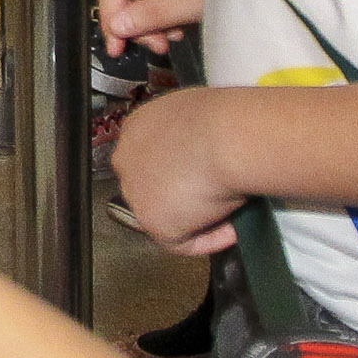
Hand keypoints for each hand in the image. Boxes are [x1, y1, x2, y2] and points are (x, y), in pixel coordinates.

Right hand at [95, 0, 214, 51]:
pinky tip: (174, 26)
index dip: (111, 18)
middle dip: (134, 23)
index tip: (116, 48)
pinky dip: (155, 16)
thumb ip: (152, 14)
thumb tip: (116, 27)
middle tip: (156, 46)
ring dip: (147, 24)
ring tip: (170, 37)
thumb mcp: (191, 0)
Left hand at [110, 84, 244, 255]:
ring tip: (230, 216)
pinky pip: (182, 241)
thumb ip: (190, 135)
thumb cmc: (224, 119)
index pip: (150, 156)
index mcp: (136, 128)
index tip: (205, 174)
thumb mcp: (199, 115)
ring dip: (196, 219)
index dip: (178, 169)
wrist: (227, 138)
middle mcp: (125, 158)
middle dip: (181, 195)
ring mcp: (135, 193)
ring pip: (165, 215)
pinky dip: (209, 239)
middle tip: (216, 198)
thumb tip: (207, 152)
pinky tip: (232, 230)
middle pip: (151, 186)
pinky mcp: (152, 222)